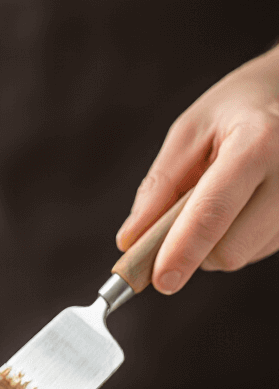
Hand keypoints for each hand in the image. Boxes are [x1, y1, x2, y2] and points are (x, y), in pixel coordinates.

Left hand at [116, 47, 278, 293]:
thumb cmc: (238, 108)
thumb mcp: (190, 131)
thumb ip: (160, 186)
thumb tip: (131, 239)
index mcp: (257, 144)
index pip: (213, 212)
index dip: (182, 251)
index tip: (160, 279)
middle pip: (230, 250)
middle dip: (194, 250)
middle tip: (174, 225)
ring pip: (242, 256)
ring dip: (215, 242)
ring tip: (220, 196)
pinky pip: (257, 250)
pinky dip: (236, 237)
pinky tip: (242, 203)